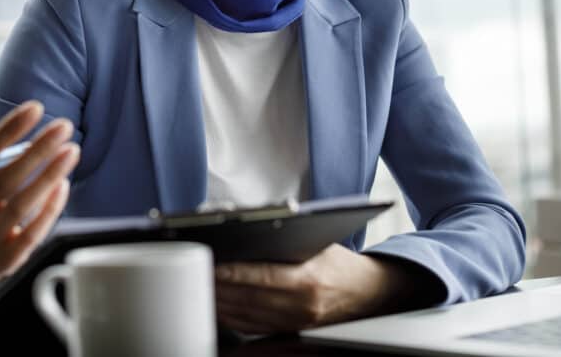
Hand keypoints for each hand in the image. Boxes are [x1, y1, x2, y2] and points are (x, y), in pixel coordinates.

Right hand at [0, 100, 79, 289]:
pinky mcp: (6, 259)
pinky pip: (32, 233)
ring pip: (22, 205)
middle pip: (5, 179)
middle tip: (64, 125)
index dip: (7, 131)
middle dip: (38, 150)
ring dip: (49, 175)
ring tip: (71, 150)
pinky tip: (63, 184)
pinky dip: (49, 209)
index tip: (35, 107)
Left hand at [214, 244, 441, 333]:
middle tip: (192, 271)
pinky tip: (217, 304)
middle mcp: (300, 306)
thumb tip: (245, 229)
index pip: (260, 277)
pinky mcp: (289, 331)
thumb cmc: (339, 263)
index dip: (232, 272)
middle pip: (247, 298)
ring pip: (245, 315)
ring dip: (219, 302)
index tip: (210, 263)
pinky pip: (252, 326)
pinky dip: (231, 316)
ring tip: (198, 286)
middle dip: (217, 286)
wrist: (368, 293)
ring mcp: (294, 323)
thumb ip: (285, 240)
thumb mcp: (317, 243)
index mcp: (308, 280)